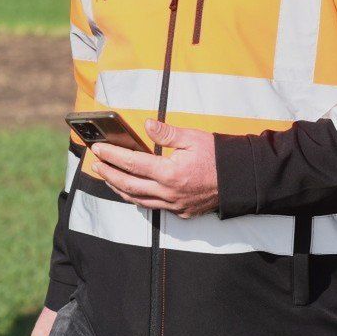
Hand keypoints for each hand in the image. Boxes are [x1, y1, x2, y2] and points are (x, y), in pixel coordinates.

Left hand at [92, 121, 218, 216]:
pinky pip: (153, 206)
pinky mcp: (181, 211)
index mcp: (170, 173)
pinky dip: (138, 198)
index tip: (98, 149)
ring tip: (107, 178)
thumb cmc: (219, 156)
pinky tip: (131, 191)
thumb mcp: (193, 137)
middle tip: (96, 165)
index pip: (132, 163)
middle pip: (129, 185)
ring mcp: (174, 205)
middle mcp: (169, 192)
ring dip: (119, 189)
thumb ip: (166, 133)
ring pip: (138, 200)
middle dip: (109, 174)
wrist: (241, 179)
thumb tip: (145, 124)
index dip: (112, 156)